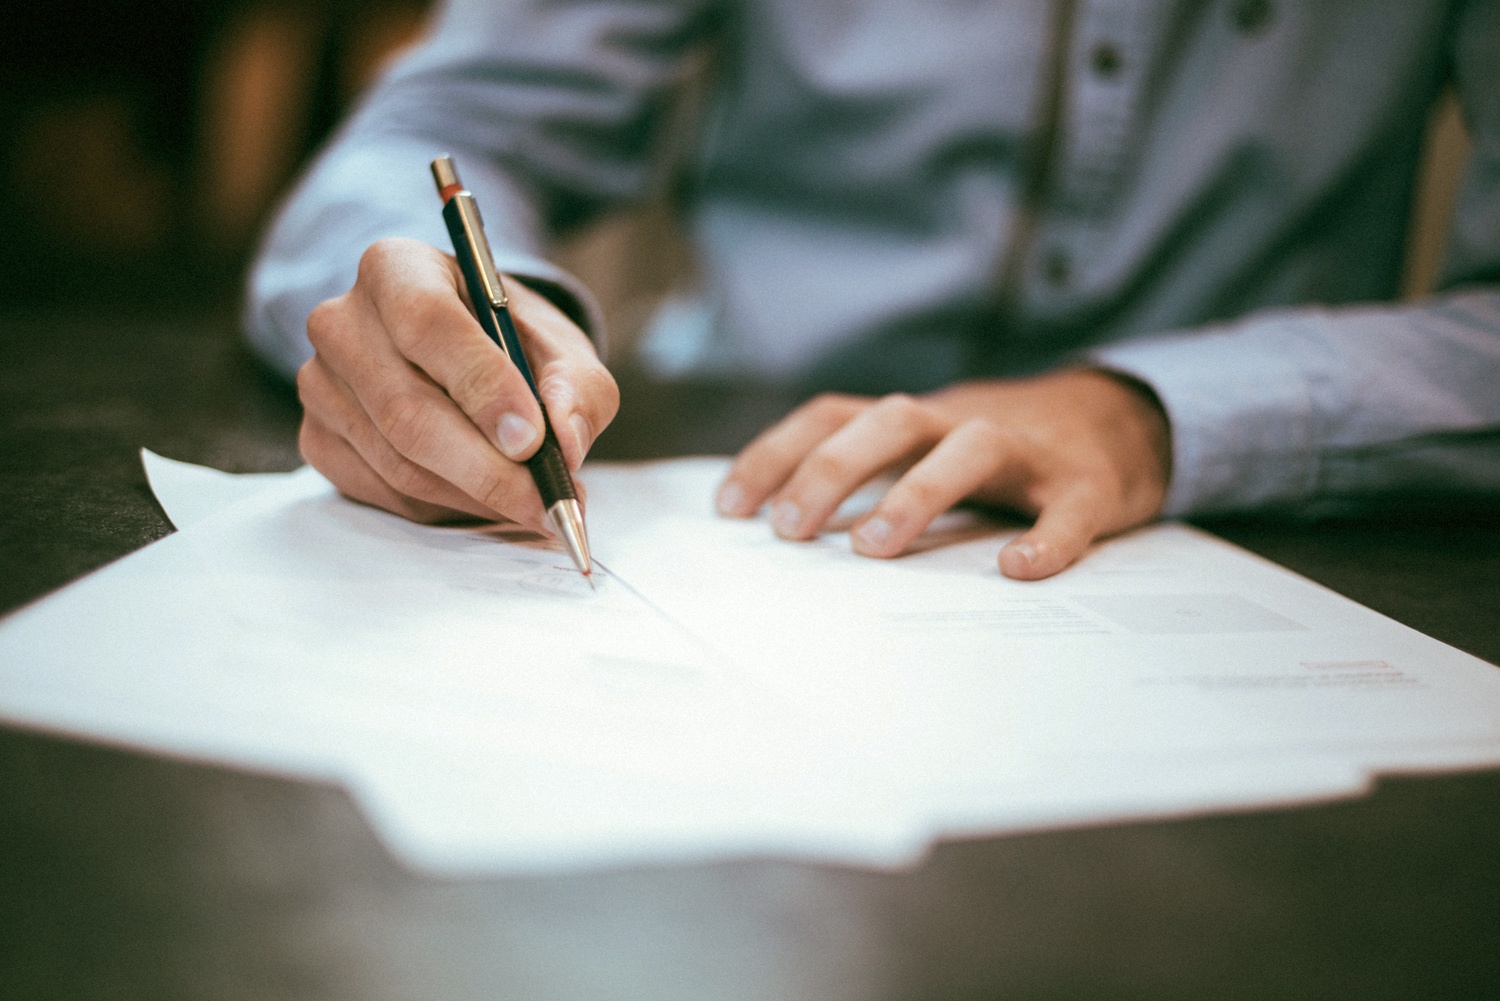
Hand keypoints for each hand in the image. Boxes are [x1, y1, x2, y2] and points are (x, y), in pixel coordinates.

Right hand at [296, 238, 617, 529]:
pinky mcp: (318, 438)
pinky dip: (444, 508)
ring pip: (398, 462)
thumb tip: (566, 442)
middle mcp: (342, 321)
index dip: (482, 387)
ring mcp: (320, 384)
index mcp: (397, 269)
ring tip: (533, 504)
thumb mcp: (561, 348)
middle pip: (407, 410)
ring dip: (474, 496)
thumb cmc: (511, 343)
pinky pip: (382, 491)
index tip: (532, 440)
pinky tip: (485, 499)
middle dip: (487, 469)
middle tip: (547, 502)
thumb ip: (577, 387)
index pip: (428, 324)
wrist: (464, 356)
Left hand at [715, 369, 1171, 578]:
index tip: (729, 508)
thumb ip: (868, 476)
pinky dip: (1046, 538)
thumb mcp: (926, 449)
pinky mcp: (1088, 486)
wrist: (1120, 419)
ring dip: (916, 493)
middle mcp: (962, 422)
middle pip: (890, 421)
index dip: (777, 453)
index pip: (833, 416)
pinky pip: (1067, 509)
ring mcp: (1027, 452)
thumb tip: (778, 530)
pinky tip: (1017, 569)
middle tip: (789, 531)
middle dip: (832, 470)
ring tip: (873, 549)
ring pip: (970, 449)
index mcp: (916, 420)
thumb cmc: (998, 453)